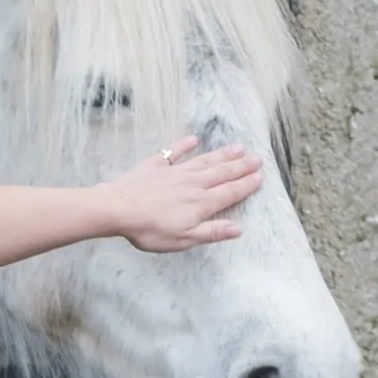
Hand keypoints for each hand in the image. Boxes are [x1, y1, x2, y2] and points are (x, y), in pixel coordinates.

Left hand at [103, 136, 263, 251]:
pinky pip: (173, 152)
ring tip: (238, 147)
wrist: (118, 209)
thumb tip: (238, 229)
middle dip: (241, 166)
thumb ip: (211, 232)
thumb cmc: (149, 229)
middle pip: (222, 173)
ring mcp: (174, 172)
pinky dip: (184, 145)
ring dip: (222, 154)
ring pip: (204, 161)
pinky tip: (193, 139)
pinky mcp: (155, 166)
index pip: (230, 192)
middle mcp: (192, 184)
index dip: (246, 185)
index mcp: (201, 203)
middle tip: (258, 158)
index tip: (260, 176)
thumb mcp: (183, 239)